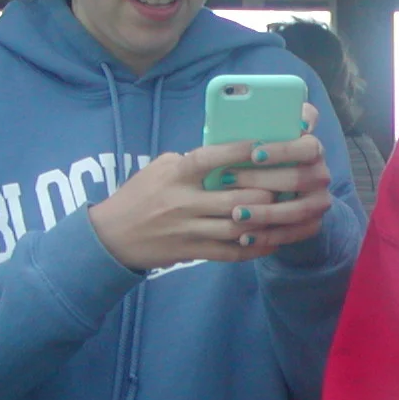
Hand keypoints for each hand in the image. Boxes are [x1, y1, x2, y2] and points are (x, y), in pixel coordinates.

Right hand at [87, 142, 282, 270]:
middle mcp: (184, 202)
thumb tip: (226, 153)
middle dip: (265, 193)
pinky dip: (253, 249)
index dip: (238, 151)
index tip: (263, 145)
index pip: (210, 158)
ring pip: (237, 228)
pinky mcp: (192, 252)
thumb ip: (190, 162)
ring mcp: (189, 230)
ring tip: (286, 214)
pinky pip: (229, 253)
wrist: (112, 236)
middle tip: (287, 186)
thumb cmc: (138, 196)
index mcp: (176, 175)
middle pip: (234, 198)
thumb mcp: (158, 169)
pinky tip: (272, 242)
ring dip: (265, 222)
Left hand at [221, 102, 332, 251]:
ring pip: (298, 209)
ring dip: (265, 212)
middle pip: (300, 178)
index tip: (254, 153)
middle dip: (262, 180)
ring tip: (236, 214)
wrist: (288, 193)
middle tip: (229, 180)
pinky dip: (268, 236)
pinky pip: (294, 234)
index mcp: (312, 148)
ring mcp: (320, 201)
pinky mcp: (313, 225)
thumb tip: (238, 108)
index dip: (283, 150)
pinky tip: (245, 237)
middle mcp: (321, 174)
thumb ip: (261, 125)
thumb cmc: (265, 160)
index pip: (308, 145)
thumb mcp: (265, 138)